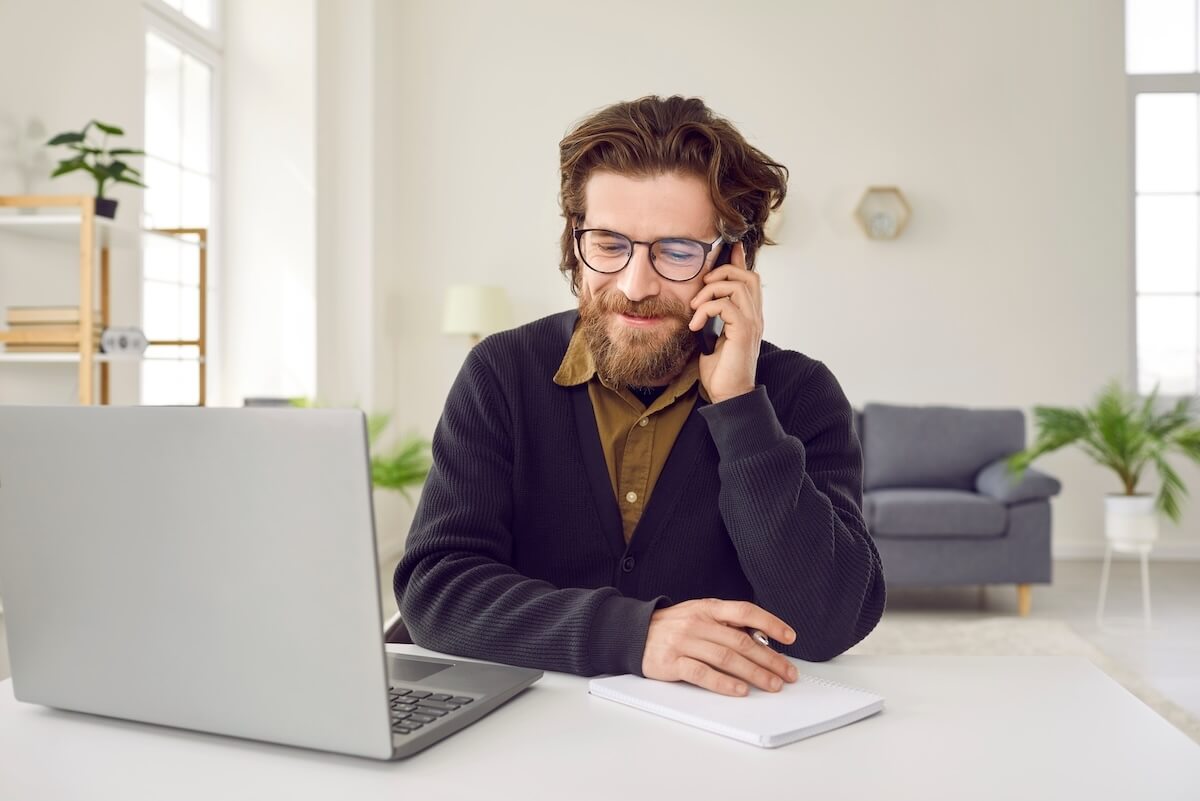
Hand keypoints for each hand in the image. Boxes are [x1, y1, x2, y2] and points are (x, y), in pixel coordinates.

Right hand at [641, 598, 797, 695]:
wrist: (632, 633)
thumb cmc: (671, 627)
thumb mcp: (698, 614)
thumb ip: (724, 624)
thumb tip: (760, 639)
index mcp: (708, 607)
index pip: (745, 611)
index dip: (770, 623)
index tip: (789, 637)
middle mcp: (698, 622)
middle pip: (741, 641)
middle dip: (770, 659)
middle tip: (787, 673)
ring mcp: (684, 642)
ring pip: (727, 658)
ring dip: (754, 674)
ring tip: (772, 685)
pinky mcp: (672, 662)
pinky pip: (703, 673)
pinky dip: (724, 683)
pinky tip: (739, 690)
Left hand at [688, 241, 762, 403]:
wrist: (728, 395)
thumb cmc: (720, 370)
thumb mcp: (712, 337)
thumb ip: (712, 318)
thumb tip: (698, 303)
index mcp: (749, 315)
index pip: (750, 279)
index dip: (740, 261)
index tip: (728, 248)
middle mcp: (755, 316)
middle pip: (748, 276)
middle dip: (722, 273)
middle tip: (701, 287)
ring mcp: (752, 323)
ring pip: (738, 286)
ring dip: (711, 291)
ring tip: (695, 308)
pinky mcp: (743, 332)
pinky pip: (727, 306)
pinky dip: (707, 309)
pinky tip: (696, 324)